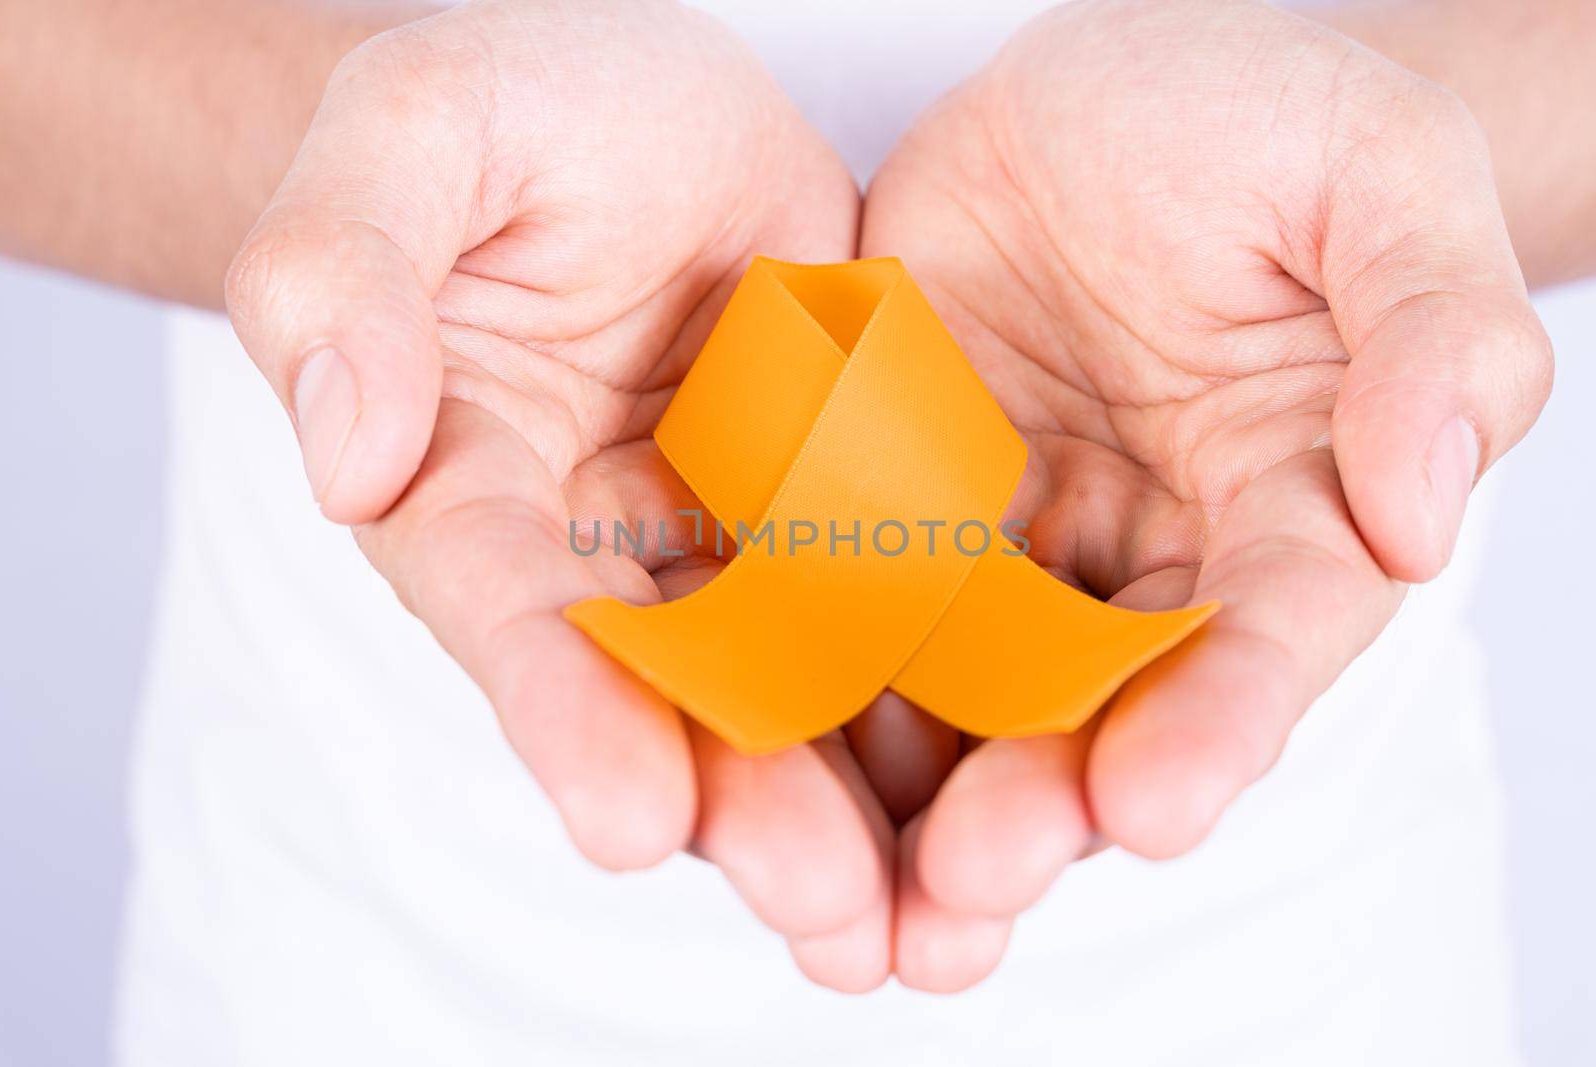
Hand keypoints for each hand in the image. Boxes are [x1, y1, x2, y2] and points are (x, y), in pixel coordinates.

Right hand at [226, 0, 892, 990]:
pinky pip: (895, 602)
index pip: (509, 612)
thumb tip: (347, 456)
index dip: (567, 715)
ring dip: (852, 802)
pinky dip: (944, 693)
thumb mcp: (418, 132)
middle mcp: (598, 544)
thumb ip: (347, 276)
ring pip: (790, 681)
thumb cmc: (512, 107)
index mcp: (472, 479)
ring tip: (927, 921)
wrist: (644, 94)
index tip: (637, 822)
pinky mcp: (839, 505)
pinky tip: (1017, 776)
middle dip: (741, 804)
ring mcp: (726, 535)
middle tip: (826, 912)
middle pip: (665, 693)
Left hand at [856, 0, 1551, 988]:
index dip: (1215, 724)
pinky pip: (833, 586)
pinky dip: (796, 668)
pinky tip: (747, 746)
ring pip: (953, 685)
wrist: (1098, 84)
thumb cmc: (1262, 118)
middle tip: (969, 886)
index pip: (1260, 638)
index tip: (1157, 805)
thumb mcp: (1381, 183)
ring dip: (903, 795)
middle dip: (1036, 801)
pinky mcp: (883, 491)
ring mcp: (1001, 533)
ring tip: (851, 907)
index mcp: (1278, 509)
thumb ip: (1429, 341)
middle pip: (1090, 703)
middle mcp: (1135, 554)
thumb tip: (1426, 517)